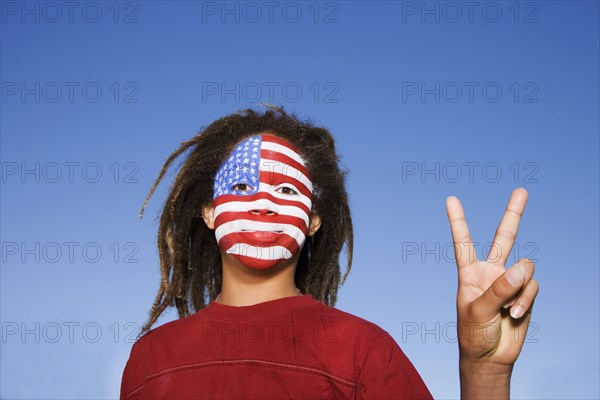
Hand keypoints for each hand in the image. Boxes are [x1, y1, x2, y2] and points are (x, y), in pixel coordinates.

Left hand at [446, 188, 538, 397]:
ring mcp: (509, 282)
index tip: (450, 199)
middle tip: (522, 191)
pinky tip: (514, 315)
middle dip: (514, 214)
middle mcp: (490, 272)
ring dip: (519, 289)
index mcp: (469, 273)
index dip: (458, 220)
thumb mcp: (477, 311)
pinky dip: (525, 301)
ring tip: (507, 309)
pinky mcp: (525, 293)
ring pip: (525, 268)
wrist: (490, 357)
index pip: (463, 242)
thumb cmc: (473, 333)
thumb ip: (499, 289)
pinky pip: (532, 286)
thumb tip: (523, 267)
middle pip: (504, 238)